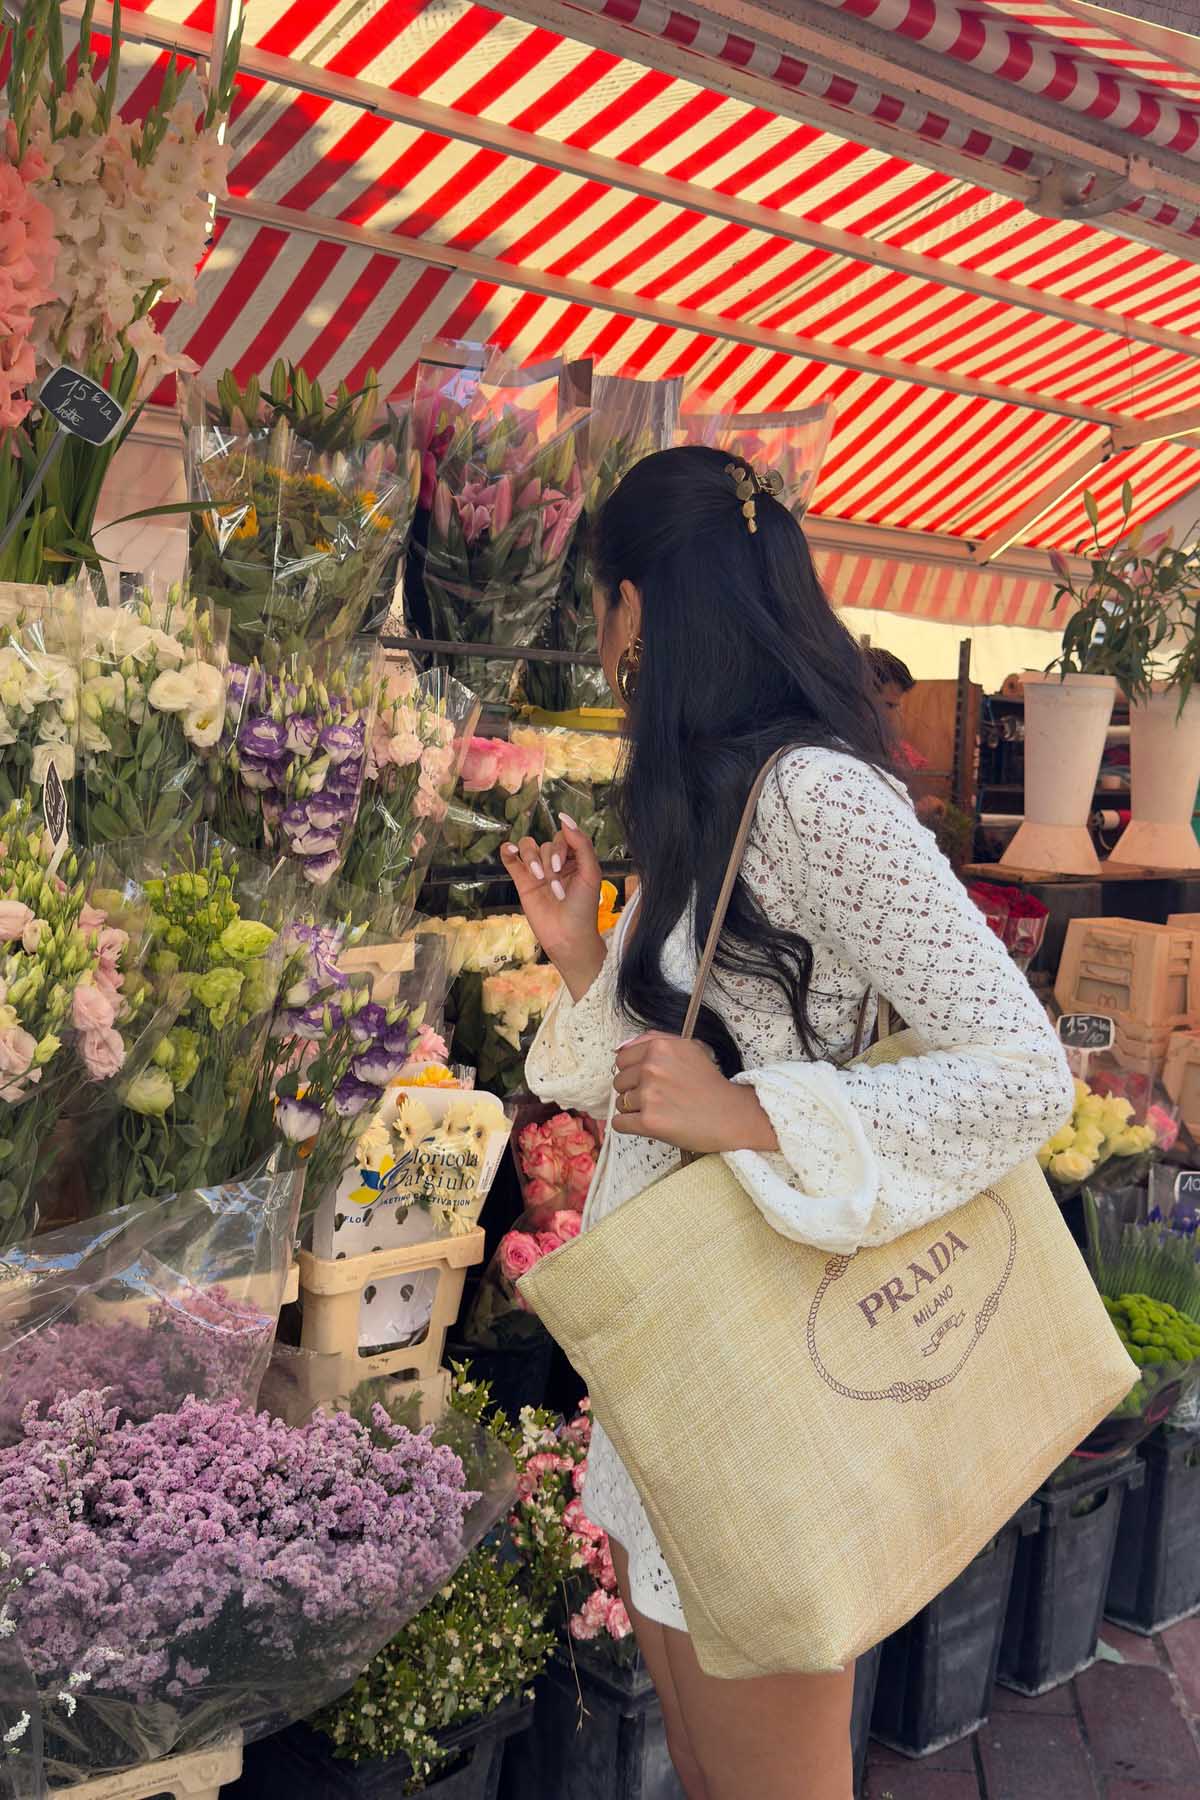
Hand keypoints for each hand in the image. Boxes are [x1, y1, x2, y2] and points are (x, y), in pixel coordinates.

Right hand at [502, 813, 604, 999]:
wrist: (568, 937)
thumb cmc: (583, 908)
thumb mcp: (590, 873)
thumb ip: (581, 844)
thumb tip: (564, 818)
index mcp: (574, 859)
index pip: (563, 837)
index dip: (560, 848)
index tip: (561, 866)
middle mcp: (555, 863)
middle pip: (545, 844)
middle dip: (549, 861)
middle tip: (554, 885)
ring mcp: (537, 872)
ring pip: (529, 848)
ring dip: (532, 859)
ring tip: (539, 879)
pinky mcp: (522, 882)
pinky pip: (511, 860)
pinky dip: (508, 851)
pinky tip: (509, 851)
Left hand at [612, 1033, 778, 1153]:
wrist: (732, 1115)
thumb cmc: (711, 1085)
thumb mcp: (689, 1048)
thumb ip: (654, 1040)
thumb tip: (621, 1046)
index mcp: (659, 1047)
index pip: (622, 1059)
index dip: (633, 1072)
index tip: (649, 1081)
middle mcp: (652, 1067)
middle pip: (619, 1082)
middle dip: (633, 1091)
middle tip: (659, 1098)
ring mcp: (649, 1094)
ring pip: (620, 1104)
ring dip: (635, 1110)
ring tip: (661, 1111)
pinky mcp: (649, 1121)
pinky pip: (619, 1124)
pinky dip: (630, 1127)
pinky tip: (650, 1125)